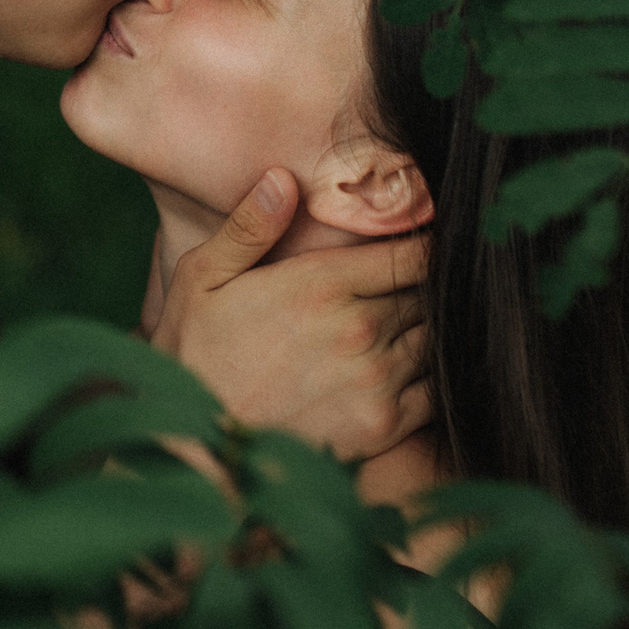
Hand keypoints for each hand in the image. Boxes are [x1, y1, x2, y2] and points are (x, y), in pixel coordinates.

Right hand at [149, 167, 430, 460]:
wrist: (198, 451)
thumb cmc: (193, 357)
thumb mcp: (201, 280)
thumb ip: (248, 228)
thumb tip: (283, 178)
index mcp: (322, 284)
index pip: (411, 251)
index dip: (422, 242)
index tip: (418, 242)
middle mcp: (360, 329)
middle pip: (428, 293)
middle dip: (420, 287)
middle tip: (405, 286)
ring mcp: (377, 380)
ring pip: (436, 339)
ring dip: (426, 330)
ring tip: (402, 326)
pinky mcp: (383, 426)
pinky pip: (435, 391)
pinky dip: (430, 377)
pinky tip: (403, 370)